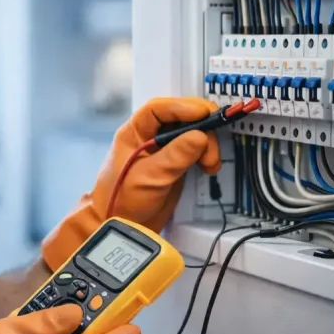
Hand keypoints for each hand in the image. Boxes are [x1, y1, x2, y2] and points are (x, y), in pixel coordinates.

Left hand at [41, 97, 221, 270]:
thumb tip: (199, 136)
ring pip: (191, 134)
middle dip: (201, 129)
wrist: (123, 226)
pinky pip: (194, 150)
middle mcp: (149, 137)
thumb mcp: (150, 177)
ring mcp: (163, 150)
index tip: (204, 113)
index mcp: (134, 133)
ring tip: (210, 163)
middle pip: (180, 119)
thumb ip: (175, 156)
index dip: (182, 107)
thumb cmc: (122, 200)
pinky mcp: (174, 164)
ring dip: (206, 144)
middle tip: (211, 147)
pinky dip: (205, 155)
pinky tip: (209, 166)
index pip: (159, 109)